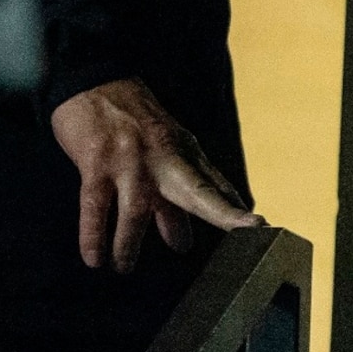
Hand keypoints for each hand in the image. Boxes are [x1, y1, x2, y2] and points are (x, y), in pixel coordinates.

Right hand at [51, 77, 260, 270]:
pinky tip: (95, 257)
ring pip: (136, 210)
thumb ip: (177, 198)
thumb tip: (186, 242)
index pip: (214, 185)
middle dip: (220, 212)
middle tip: (243, 233)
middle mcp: (164, 158)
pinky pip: (95, 206)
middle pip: (194, 190)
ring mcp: (130, 161)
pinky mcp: (96, 163)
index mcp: (185, 155)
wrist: (95, 83)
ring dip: (130, 244)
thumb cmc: (134, 125)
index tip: (258, 226)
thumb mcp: (166, 153)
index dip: (234, 207)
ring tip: (124, 267)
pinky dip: (94, 235)